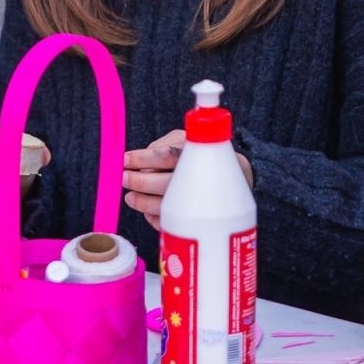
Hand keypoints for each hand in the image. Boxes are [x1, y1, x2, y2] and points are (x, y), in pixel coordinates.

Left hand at [122, 129, 252, 230]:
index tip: (125, 159)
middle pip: (165, 183)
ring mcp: (200, 200)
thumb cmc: (203, 156)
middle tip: (124, 178)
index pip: (166, 155)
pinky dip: (155, 218)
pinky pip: (174, 222)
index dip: (143, 158)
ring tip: (130, 197)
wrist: (239, 177)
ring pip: (166, 206)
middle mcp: (200, 177)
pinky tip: (146, 212)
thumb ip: (164, 145)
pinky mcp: (198, 219)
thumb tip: (139, 159)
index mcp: (197, 153)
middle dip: (139, 181)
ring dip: (143, 202)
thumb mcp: (188, 140)